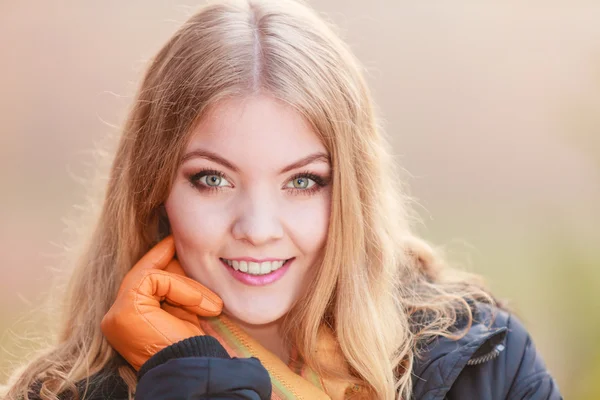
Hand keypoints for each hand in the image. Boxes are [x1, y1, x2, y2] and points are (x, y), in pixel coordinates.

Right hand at [100, 235, 222, 369]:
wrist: (191, 369)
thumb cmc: (191, 346)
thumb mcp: (183, 310)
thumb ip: (175, 287)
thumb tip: (177, 255)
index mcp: (129, 319)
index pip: (144, 281)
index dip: (159, 259)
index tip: (174, 241)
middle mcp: (117, 316)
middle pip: (145, 275)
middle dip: (170, 263)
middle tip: (183, 245)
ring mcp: (117, 313)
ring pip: (151, 275)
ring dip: (187, 286)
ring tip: (212, 305)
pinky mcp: (125, 308)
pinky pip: (154, 280)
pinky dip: (181, 289)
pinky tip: (201, 306)